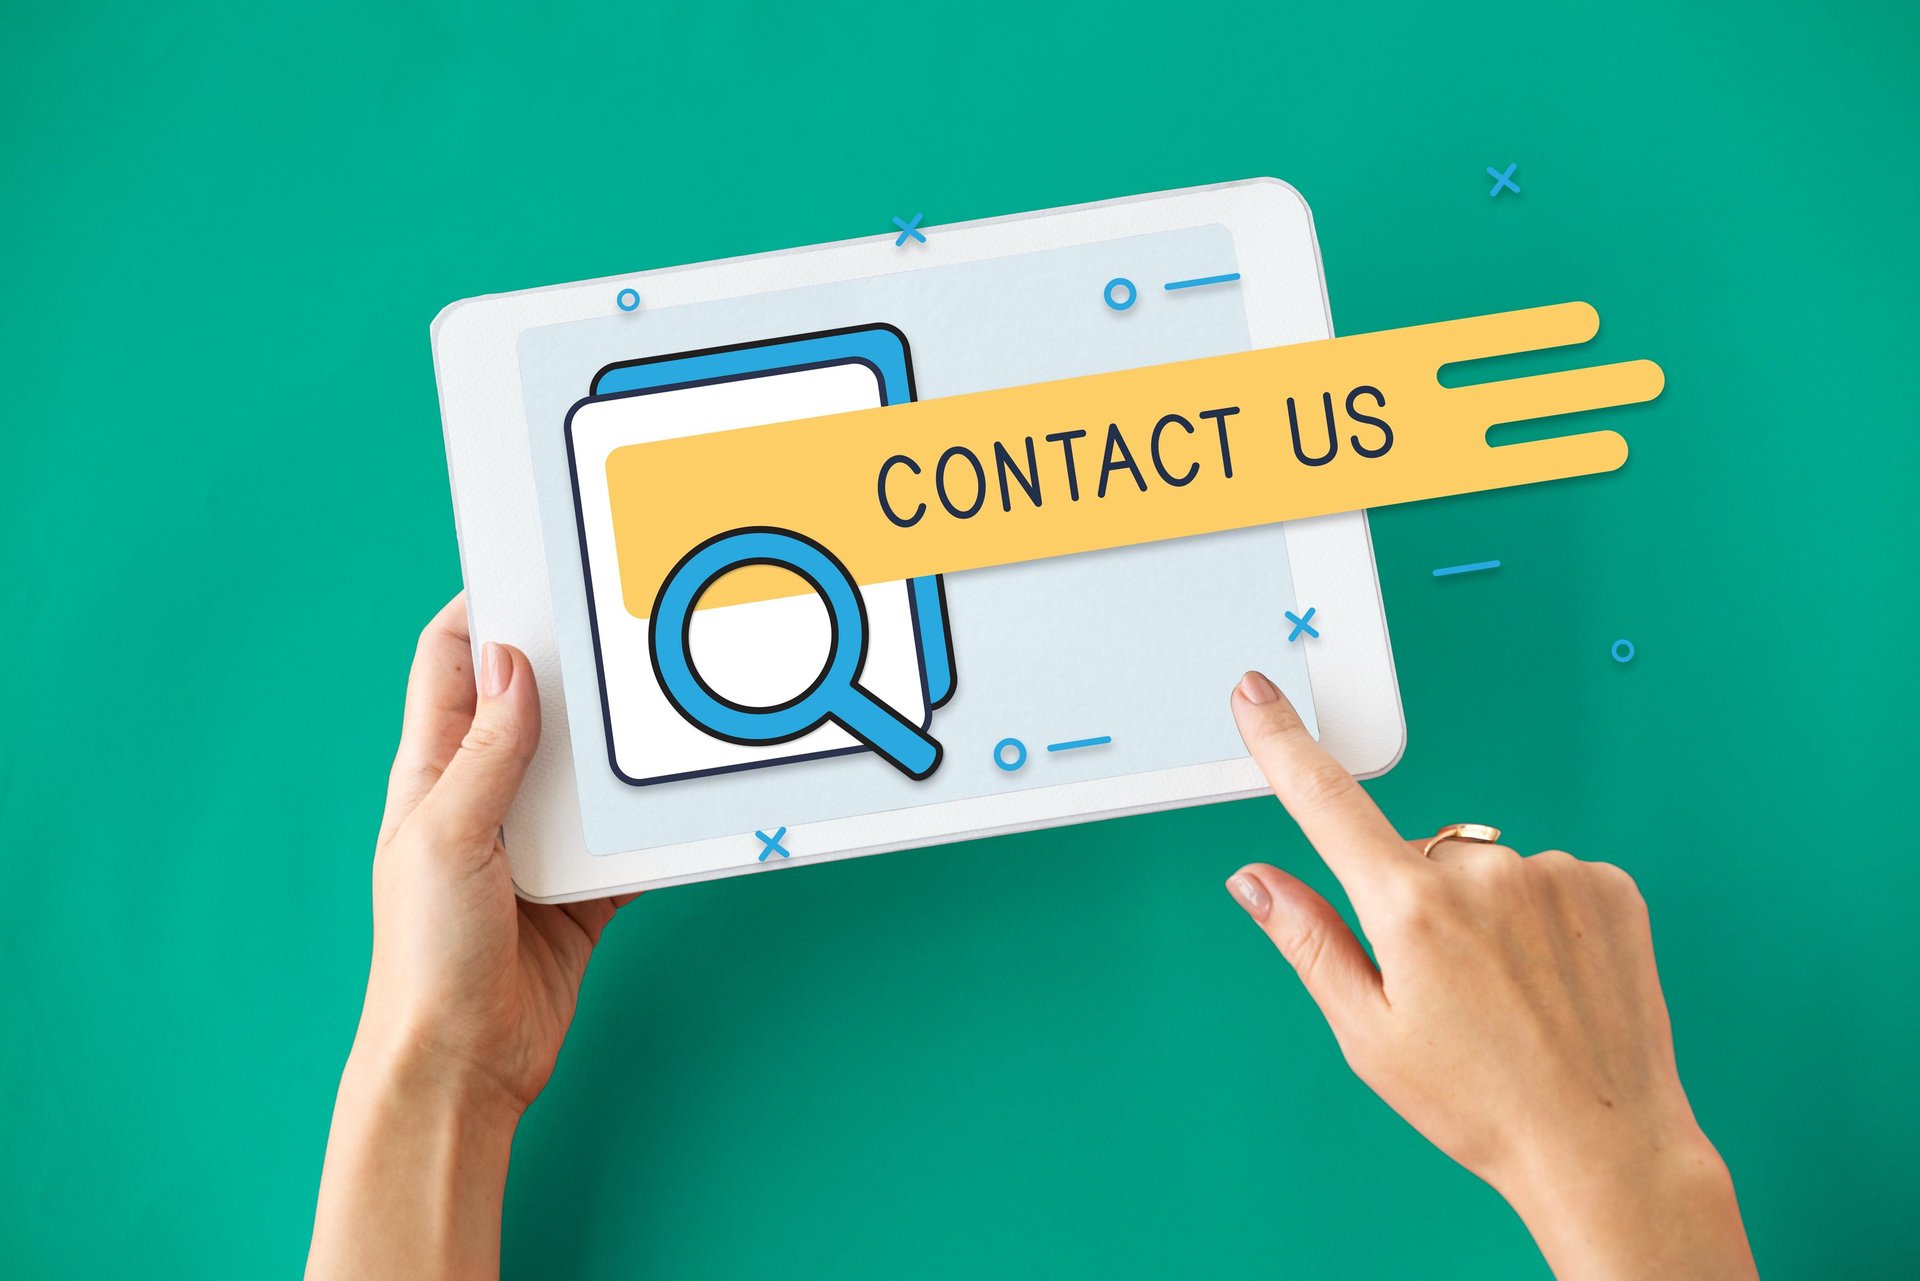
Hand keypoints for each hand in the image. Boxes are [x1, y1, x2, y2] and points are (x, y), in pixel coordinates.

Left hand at [309, 595, 634, 1279]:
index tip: (534, 570)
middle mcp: (485, 796)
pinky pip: (627, 838)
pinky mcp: (582, 888)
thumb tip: (516, 666)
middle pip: (534, 703)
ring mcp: (536, 841)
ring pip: (588, 767)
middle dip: (575, 665)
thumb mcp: (446, 836)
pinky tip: (687, 798)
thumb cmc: (426, 954)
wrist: (463, 1062)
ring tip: (665, 702)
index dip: (485, 611)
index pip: (452, 663)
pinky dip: (655, 820)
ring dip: (622, 745)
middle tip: (623, 627)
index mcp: (434, 772)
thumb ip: (486, 754)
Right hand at [1223, 671, 1756, 1280]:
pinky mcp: (1608, 884)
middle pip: (1415, 855)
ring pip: (1484, 869)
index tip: (1256, 692)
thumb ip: (1308, 940)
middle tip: (1447, 988)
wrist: (1604, 1146)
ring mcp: (1553, 874)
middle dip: (1414, 902)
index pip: (1326, 802)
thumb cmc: (1479, 1103)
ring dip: (1485, 913)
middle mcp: (1482, 873)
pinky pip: (1547, 879)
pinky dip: (1542, 918)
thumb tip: (1255, 880)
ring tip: (1510, 994)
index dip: (1283, 742)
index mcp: (1410, 910)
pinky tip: (1552, 980)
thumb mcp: (1367, 1034)